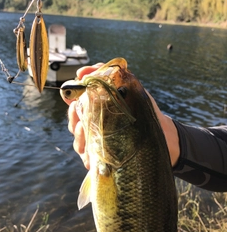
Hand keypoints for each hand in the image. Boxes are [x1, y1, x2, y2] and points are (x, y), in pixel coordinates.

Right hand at [63, 64, 179, 168]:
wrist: (161, 132)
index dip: (70, 99)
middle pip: (73, 123)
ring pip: (78, 141)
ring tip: (83, 130)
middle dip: (73, 117)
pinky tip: (90, 154)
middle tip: (78, 112)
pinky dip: (88, 156)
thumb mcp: (127, 85)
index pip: (74, 104)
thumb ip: (106, 74)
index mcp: (95, 109)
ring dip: (79, 136)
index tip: (73, 97)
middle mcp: (93, 126)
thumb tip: (82, 72)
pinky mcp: (103, 159)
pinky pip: (89, 159)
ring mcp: (97, 143)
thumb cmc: (143, 109)